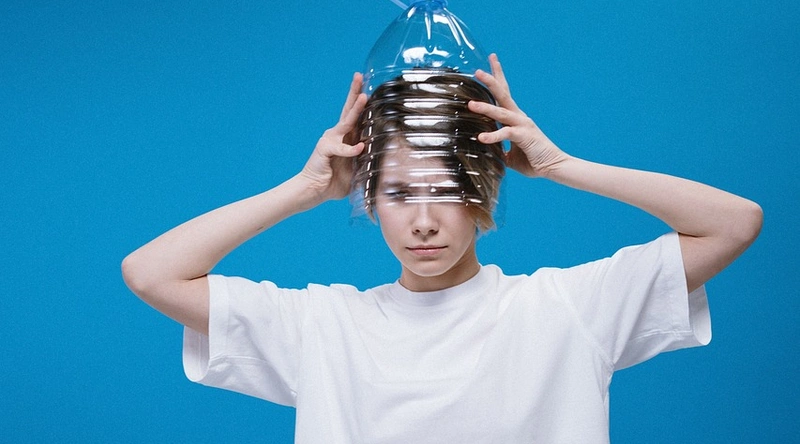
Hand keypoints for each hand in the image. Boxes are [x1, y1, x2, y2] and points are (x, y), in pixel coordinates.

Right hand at [299, 73, 366, 201]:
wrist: (314, 190)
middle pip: (348, 110)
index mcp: (346, 137)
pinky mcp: (325, 149)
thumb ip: (368, 161)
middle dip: (355, 92)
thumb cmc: (335, 181)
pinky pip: (341, 147)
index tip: (369, 86)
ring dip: (355, 109)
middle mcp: (337, 134)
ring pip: (346, 122)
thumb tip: (387, 159)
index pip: (355, 115)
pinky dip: (351, 148)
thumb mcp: (357, 169)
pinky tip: (360, 148)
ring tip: (364, 97)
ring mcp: (330, 139)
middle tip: (360, 76)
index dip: (361, 101)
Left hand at [468, 54, 568, 177]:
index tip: (490, 60)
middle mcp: (519, 117)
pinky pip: (506, 133)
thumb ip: (498, 149)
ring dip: (486, 107)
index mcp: (514, 118)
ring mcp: (522, 124)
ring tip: (470, 104)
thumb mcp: (510, 154)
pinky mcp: (524, 136)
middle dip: (491, 80)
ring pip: (502, 111)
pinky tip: (481, 138)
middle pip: (503, 94)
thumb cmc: (533, 160)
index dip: (497, 77)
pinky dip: (493, 136)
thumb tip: (484, 152)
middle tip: (477, 70)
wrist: (554, 167)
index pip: (503, 94)